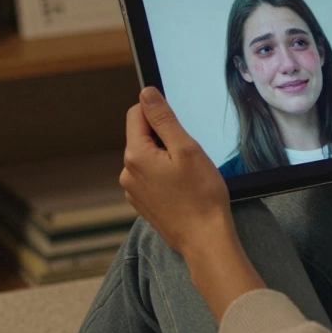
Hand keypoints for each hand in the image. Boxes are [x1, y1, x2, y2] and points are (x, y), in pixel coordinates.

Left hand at [120, 87, 232, 255]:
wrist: (204, 239)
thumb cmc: (201, 195)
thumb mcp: (186, 148)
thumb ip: (163, 119)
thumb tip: (147, 93)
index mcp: (135, 156)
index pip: (137, 113)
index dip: (159, 113)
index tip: (180, 127)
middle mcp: (127, 172)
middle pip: (141, 135)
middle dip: (164, 137)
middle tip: (189, 154)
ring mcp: (133, 189)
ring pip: (147, 156)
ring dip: (165, 156)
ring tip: (188, 173)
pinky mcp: (142, 202)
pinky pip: (150, 175)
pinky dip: (164, 174)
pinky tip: (182, 187)